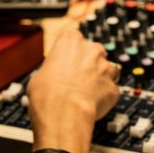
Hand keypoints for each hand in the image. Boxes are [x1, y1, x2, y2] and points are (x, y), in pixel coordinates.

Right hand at [27, 29, 119, 152]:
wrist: (63, 113)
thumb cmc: (47, 93)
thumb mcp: (39, 74)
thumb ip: (53, 68)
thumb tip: (52, 76)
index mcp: (71, 40)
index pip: (73, 39)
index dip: (68, 53)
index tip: (65, 63)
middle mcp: (91, 50)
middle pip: (93, 52)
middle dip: (87, 64)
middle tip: (75, 79)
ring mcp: (106, 68)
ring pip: (106, 70)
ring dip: (98, 79)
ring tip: (84, 93)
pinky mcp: (113, 87)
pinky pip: (110, 90)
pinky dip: (104, 96)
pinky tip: (91, 104)